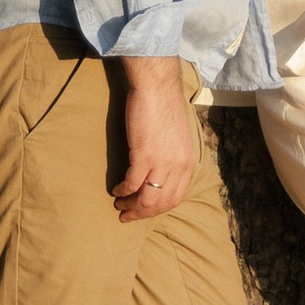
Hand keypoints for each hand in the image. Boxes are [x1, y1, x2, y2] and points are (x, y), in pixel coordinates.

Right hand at [112, 58, 197, 220]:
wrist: (157, 88)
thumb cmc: (165, 107)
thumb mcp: (178, 138)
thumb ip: (174, 157)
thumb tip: (162, 174)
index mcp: (188, 162)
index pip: (176, 197)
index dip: (158, 209)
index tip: (145, 211)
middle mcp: (178, 166)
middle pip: (161, 202)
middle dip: (143, 213)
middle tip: (127, 216)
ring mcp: (162, 162)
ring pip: (147, 198)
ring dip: (131, 207)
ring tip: (120, 207)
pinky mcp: (143, 155)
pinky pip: (132, 183)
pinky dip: (123, 191)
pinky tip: (116, 190)